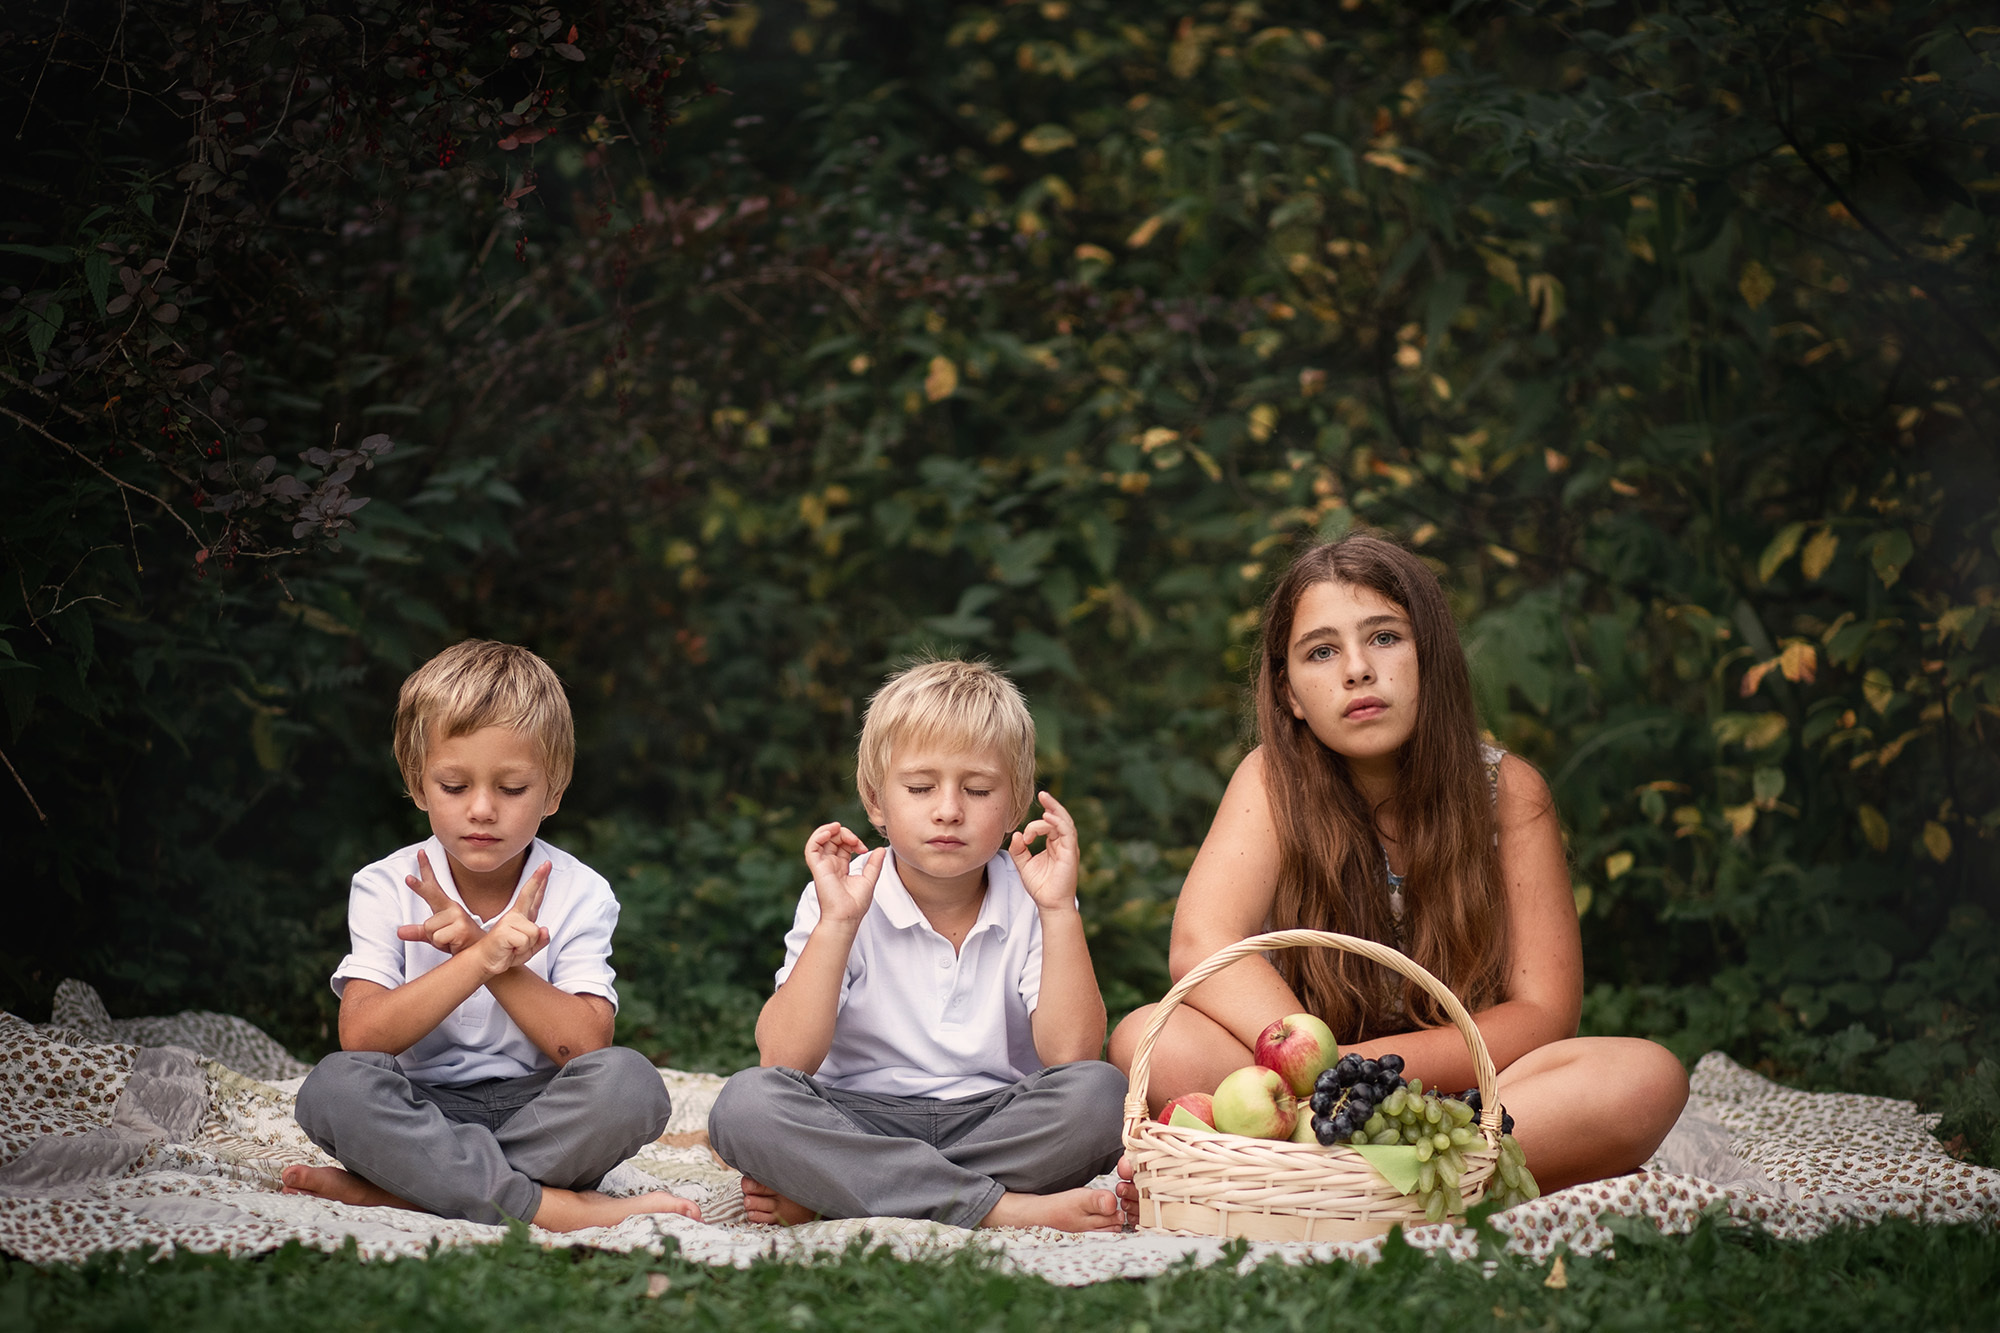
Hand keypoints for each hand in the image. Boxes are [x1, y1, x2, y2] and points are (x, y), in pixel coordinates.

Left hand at [397, 849, 484, 955]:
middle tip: (407, 877)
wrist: (482, 952)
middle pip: (431, 894)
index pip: (433, 886)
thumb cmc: (459, 942)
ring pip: (429, 928)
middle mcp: (453, 908)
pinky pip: (437, 937)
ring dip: (436, 939)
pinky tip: (455, 944)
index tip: (420, 853)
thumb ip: (418, 932)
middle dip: (418, 886)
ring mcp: (458, 917)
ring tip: (450, 941)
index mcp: (447, 907)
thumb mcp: (436, 936)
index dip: (426, 869)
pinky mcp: (460, 928)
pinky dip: (443, 945)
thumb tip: (399, 932)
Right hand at [476, 861, 551, 975]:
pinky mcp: (504, 931)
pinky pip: (525, 942)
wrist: (486, 961)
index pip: (533, 896)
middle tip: (547, 863)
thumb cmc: (507, 953)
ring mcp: (509, 921)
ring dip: (527, 947)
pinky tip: (509, 950)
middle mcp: (515, 916)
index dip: (539, 880)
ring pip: (534, 933)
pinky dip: (520, 951)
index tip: (545, 865)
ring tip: (514, 948)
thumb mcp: (528, 950)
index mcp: (521, 916)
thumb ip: (540, 941)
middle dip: (539, 879)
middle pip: (529, 894)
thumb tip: (545, 929)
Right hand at [803, 821, 883, 924]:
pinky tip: (830, 831)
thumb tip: (881, 849)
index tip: (864, 848)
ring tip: (840, 828)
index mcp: (840, 867)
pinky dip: (818, 836)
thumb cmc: (855, 905)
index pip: (842, 845)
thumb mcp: (869, 879)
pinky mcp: (817, 868)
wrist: (847, 917)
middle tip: (856, 841)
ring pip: (820, 839)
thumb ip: (874, 864)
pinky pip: (811, 847)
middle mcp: (830, 865)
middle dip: (844, 833)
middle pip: (832, 839)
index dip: (852, 840)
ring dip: (830, 830)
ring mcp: (822, 865)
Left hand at [1009, 790, 1079, 911]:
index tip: (1024, 835)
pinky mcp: (1071, 854)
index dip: (1036, 824)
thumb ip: (1019, 849)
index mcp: (1054, 845)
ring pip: (1065, 823)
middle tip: (1042, 794)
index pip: (1049, 826)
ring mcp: (1069, 848)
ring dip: (1055, 810)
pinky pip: (1068, 833)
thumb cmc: (1039, 886)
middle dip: (1052, 805)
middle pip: (1060, 819)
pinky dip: (1059, 823)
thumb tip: (1017, 834)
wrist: (1049, 904)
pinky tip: (1048, 817)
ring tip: (1045, 799)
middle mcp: (1063, 844)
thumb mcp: (1023, 865)